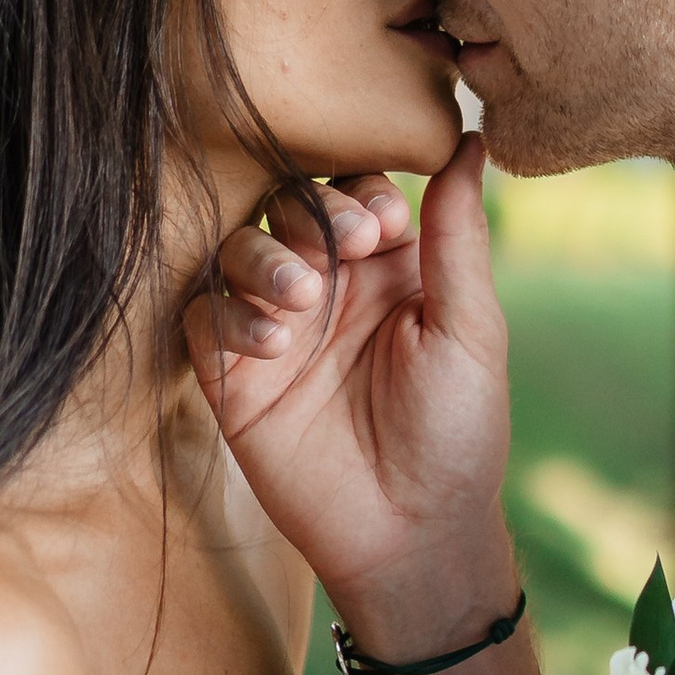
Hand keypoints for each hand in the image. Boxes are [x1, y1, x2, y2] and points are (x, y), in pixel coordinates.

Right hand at [186, 140, 513, 646]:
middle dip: (309, 216)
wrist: (411, 535)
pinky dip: (229, 316)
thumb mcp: (471, 329)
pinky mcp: (230, 376)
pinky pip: (202, 317)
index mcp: (388, 267)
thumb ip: (459, 236)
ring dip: (264, 259)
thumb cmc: (458, 432)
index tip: (380, 227)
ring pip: (237, 249)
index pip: (355, 189)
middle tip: (341, 252)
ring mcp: (275, 329)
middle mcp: (327, 286)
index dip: (358, 193)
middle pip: (287, 205)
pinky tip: (272, 345)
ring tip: (302, 299)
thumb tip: (472, 139)